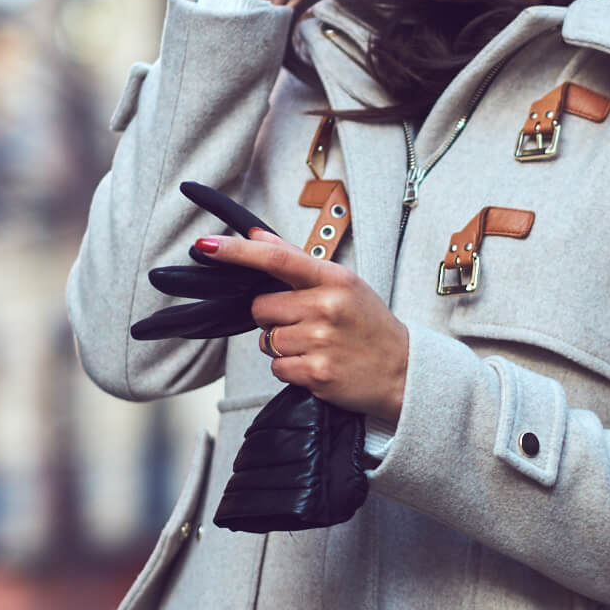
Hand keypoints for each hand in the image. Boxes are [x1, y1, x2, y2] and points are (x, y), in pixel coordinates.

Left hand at [195, 229, 408, 423]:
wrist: (403, 372)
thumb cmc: (371, 326)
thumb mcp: (345, 285)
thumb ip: (299, 262)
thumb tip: (259, 236)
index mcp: (334, 279)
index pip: (277, 258)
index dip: (236, 252)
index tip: (206, 246)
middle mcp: (327, 306)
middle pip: (262, 307)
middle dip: (273, 318)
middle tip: (306, 325)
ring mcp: (321, 341)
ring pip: (267, 340)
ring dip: (283, 346)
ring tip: (316, 347)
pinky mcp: (316, 372)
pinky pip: (276, 367)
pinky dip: (290, 369)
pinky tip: (317, 365)